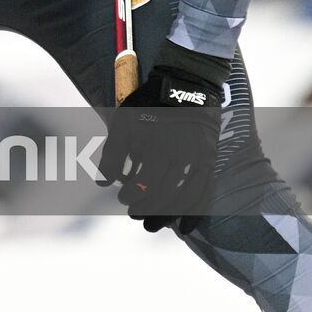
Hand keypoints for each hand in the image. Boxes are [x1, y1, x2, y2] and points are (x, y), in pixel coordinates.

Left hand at [97, 66, 221, 233]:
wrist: (186, 83)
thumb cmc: (149, 103)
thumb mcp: (125, 121)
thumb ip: (113, 153)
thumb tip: (102, 183)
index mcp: (157, 144)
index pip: (144, 183)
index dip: (132, 196)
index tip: (123, 199)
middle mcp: (180, 154)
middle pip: (163, 194)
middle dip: (146, 209)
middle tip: (134, 215)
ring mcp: (197, 158)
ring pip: (183, 198)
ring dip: (167, 216)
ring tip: (153, 225)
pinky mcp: (209, 160)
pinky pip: (204, 194)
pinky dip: (194, 214)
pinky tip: (184, 229)